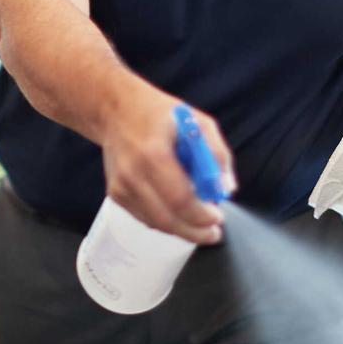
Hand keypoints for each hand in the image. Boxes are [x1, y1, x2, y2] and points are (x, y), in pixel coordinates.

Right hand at [98, 74, 236, 244]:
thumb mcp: (198, 122)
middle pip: (167, 219)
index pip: (180, 199)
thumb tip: (225, 189)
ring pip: (156, 223)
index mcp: (153, 154)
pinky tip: (180, 216)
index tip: (217, 218)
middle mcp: (132, 174)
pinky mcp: (116, 195)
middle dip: (195, 232)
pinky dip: (166, 221)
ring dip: (182, 230)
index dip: (201, 216)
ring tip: (201, 226)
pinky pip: (146, 218)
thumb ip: (217, 155)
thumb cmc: (160, 115)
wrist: (116, 110)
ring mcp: (121, 187)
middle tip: (213, 233)